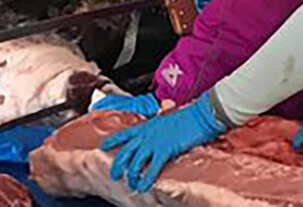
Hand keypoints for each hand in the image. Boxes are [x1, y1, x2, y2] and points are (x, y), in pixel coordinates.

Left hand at [102, 92, 225, 191]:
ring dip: (132, 176)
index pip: (125, 133)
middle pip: (126, 151)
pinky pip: (152, 168)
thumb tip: (159, 132)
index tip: (103, 146)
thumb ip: (159, 126)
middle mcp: (147, 134)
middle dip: (118, 165)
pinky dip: (146, 179)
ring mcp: (154, 142)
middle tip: (114, 175)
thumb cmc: (188, 116)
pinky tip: (143, 187)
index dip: (113, 140)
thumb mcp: (167, 119)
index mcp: (147, 125)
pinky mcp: (165, 150)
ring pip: (135, 162)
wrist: (199, 115)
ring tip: (131, 185)